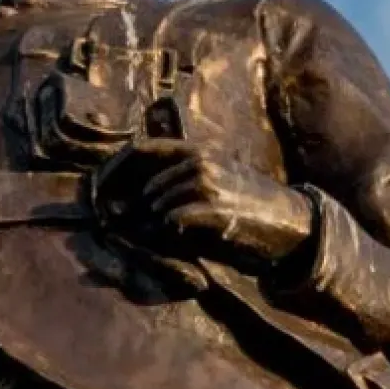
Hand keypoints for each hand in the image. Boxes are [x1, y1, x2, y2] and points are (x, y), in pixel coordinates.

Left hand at [96, 139, 316, 266]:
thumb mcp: (216, 178)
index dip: (117, 167)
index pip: (145, 149)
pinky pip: (173, 221)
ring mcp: (207, 184)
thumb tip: (134, 196)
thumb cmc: (249, 205)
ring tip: (151, 234)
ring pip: (158, 204)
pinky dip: (167, 232)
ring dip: (150, 223)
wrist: (290, 222)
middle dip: (130, 205)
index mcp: (198, 151)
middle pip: (148, 183)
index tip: (99, 187)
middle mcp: (200, 162)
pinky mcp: (213, 209)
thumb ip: (179, 180)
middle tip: (117, 223)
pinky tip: (174, 239)